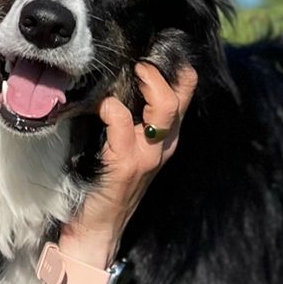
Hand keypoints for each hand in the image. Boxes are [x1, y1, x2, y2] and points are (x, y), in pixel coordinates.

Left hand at [60, 58, 197, 259]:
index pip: (186, 91)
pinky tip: (102, 109)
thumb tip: (118, 80)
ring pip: (165, 108)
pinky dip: (111, 110)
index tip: (151, 55)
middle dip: (160, 71)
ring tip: (128, 76)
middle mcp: (164, 145)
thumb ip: (131, 121)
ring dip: (144, 84)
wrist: (97, 228)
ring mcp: (147, 156)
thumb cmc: (108, 185)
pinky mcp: (125, 166)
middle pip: (182, 94)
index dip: (174, 67)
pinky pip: (122, 125)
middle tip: (138, 63)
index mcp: (167, 138)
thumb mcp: (128, 149)